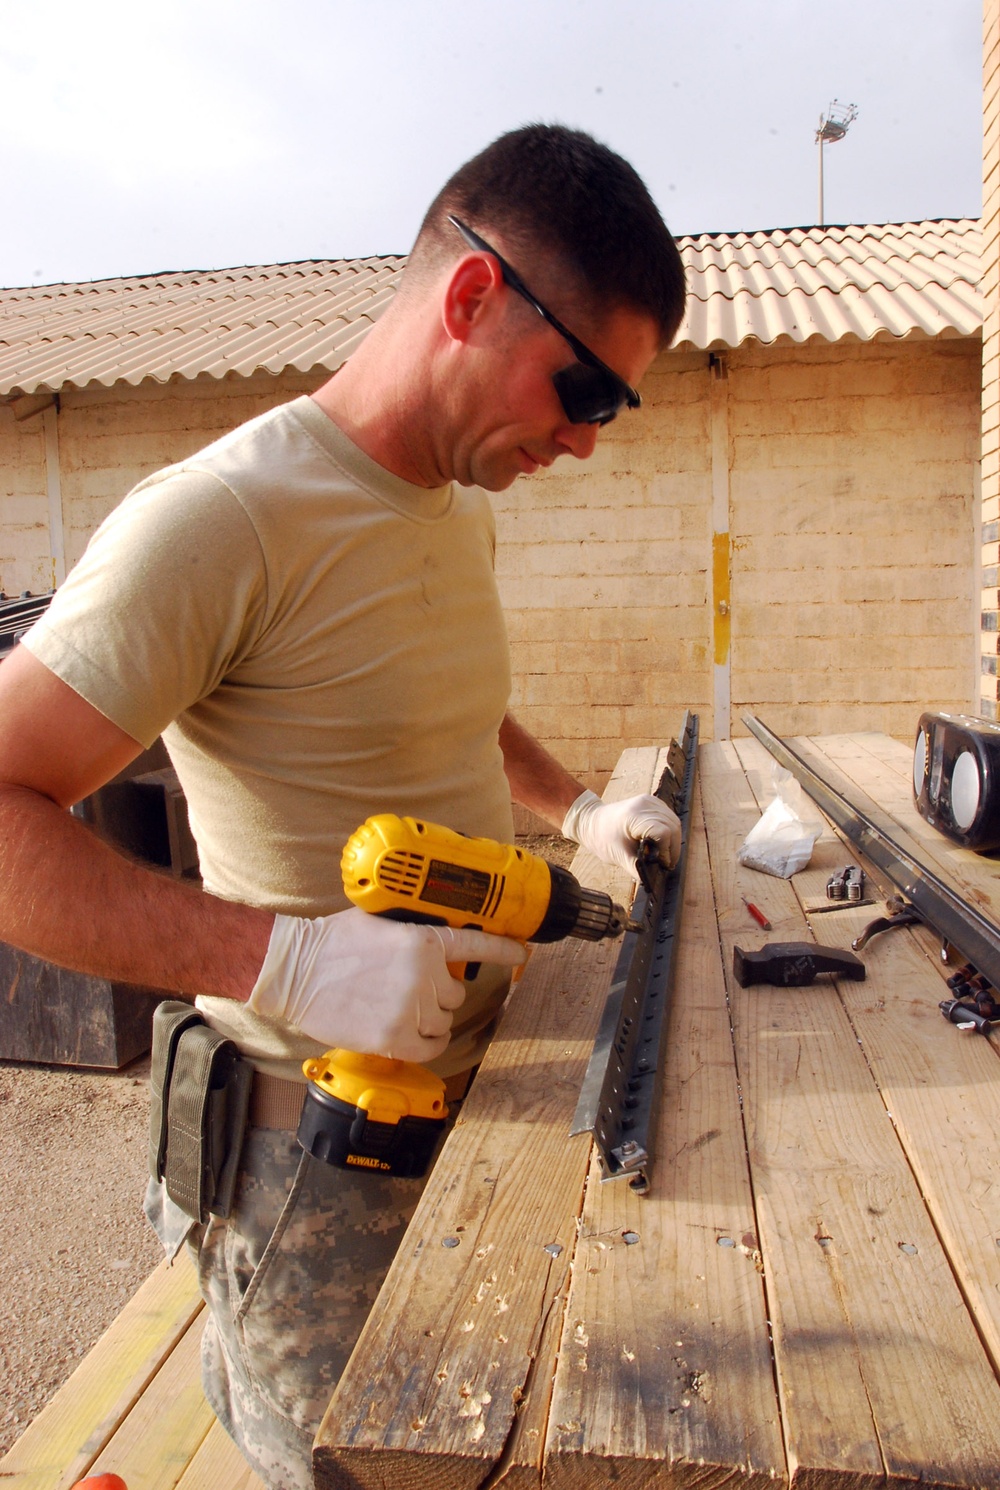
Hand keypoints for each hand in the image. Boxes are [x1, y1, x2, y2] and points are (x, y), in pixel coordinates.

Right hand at [247, 908, 525, 1061]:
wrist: (296, 969)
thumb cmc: (333, 941)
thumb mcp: (380, 921)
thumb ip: (413, 933)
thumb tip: (436, 943)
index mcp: (423, 941)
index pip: (476, 946)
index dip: (503, 951)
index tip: (522, 952)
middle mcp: (424, 975)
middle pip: (456, 995)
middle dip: (438, 993)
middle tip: (408, 988)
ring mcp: (410, 1009)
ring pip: (444, 1022)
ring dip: (429, 1019)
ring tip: (399, 1009)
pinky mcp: (394, 1038)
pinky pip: (431, 1047)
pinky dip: (428, 1044)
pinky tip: (412, 1035)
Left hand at [562, 790, 681, 882]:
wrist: (592, 821)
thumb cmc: (602, 838)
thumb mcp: (618, 856)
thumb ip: (636, 868)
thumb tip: (651, 880)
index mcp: (634, 816)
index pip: (663, 832)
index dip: (667, 851)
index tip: (663, 863)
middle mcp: (644, 805)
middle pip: (672, 826)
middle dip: (673, 848)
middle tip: (667, 863)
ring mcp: (649, 801)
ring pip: (674, 821)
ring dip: (673, 840)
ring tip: (666, 855)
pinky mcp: (651, 802)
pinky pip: (669, 817)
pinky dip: (670, 830)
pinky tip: (663, 842)